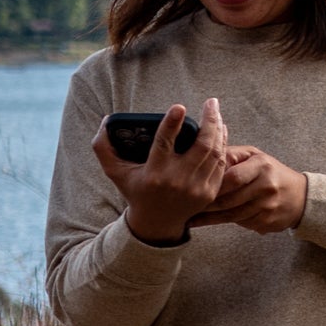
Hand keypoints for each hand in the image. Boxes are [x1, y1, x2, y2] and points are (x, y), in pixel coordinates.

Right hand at [96, 99, 235, 242]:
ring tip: (215, 111)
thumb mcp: (115, 172)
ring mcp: (196, 188)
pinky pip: (220, 163)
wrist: (156, 223)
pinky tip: (221, 130)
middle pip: (200, 145)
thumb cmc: (135, 190)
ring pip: (214, 152)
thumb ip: (103, 147)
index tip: (179, 107)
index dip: (171, 124)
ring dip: (218, 129)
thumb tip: (107, 120)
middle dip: (209, 120)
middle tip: (211, 102)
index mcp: (154, 174)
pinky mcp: (209, 192)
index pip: (164, 144)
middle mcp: (177, 181)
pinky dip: (222, 144)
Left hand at [200, 145, 309, 234]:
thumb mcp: (255, 157)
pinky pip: (241, 223)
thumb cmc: (270, 173)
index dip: (212, 184)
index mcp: (262, 166)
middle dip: (206, 204)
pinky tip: (208, 222)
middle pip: (230, 199)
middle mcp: (267, 187)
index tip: (193, 186)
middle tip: (185, 205)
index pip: (232, 177)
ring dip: (210, 218)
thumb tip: (204, 156)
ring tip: (190, 217)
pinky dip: (224, 222)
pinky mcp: (267, 222)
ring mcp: (268, 207)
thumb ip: (232, 156)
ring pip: (232, 215)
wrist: (300, 196)